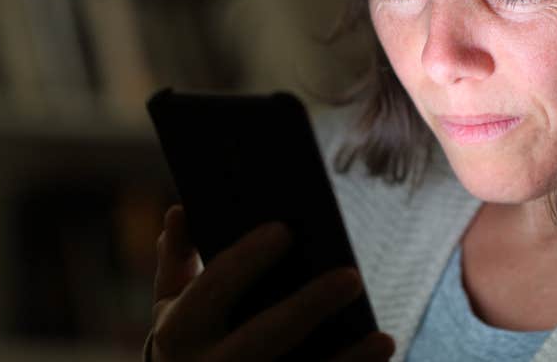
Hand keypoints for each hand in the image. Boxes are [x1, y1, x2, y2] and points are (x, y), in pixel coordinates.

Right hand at [150, 205, 394, 361]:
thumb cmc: (190, 343)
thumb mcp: (172, 308)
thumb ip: (176, 261)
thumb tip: (180, 211)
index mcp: (179, 332)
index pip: (213, 288)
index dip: (246, 259)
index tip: (285, 230)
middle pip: (260, 338)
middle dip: (306, 309)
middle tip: (352, 277)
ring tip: (384, 340)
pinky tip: (380, 358)